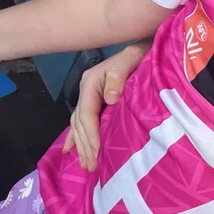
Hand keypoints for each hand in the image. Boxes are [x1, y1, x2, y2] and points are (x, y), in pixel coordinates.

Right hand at [63, 41, 149, 171]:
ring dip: (82, 145)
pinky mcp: (96, 100)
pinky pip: (81, 121)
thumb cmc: (138, 54)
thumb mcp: (129, 61)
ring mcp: (89, 96)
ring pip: (80, 125)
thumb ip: (118, 78)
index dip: (91, 135)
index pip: (87, 114)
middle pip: (81, 123)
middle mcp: (86, 90)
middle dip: (85, 146)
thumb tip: (110, 99)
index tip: (96, 153)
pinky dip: (76, 136)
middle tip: (91, 167)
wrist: (144, 46)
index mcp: (91, 83)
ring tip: (85, 164)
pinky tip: (70, 150)